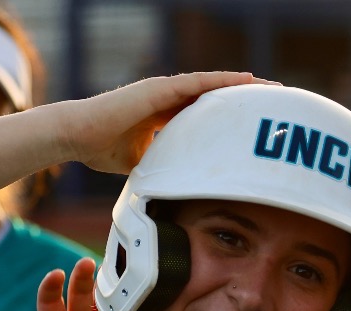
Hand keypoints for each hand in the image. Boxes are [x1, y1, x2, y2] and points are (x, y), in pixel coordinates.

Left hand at [26, 259, 138, 310]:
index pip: (49, 303)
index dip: (50, 287)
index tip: (56, 275)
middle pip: (80, 293)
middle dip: (82, 276)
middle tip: (87, 264)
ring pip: (108, 298)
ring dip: (112, 285)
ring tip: (119, 277)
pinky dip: (138, 304)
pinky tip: (143, 296)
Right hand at [58, 73, 262, 174]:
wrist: (77, 136)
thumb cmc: (99, 149)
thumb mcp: (138, 163)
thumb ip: (158, 167)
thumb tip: (173, 188)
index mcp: (163, 114)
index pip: (204, 111)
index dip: (228, 114)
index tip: (252, 121)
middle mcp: (167, 98)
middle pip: (214, 95)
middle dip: (242, 98)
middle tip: (273, 103)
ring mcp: (163, 91)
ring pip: (211, 85)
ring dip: (241, 86)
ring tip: (270, 88)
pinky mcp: (159, 89)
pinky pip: (198, 82)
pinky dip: (223, 81)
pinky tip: (246, 80)